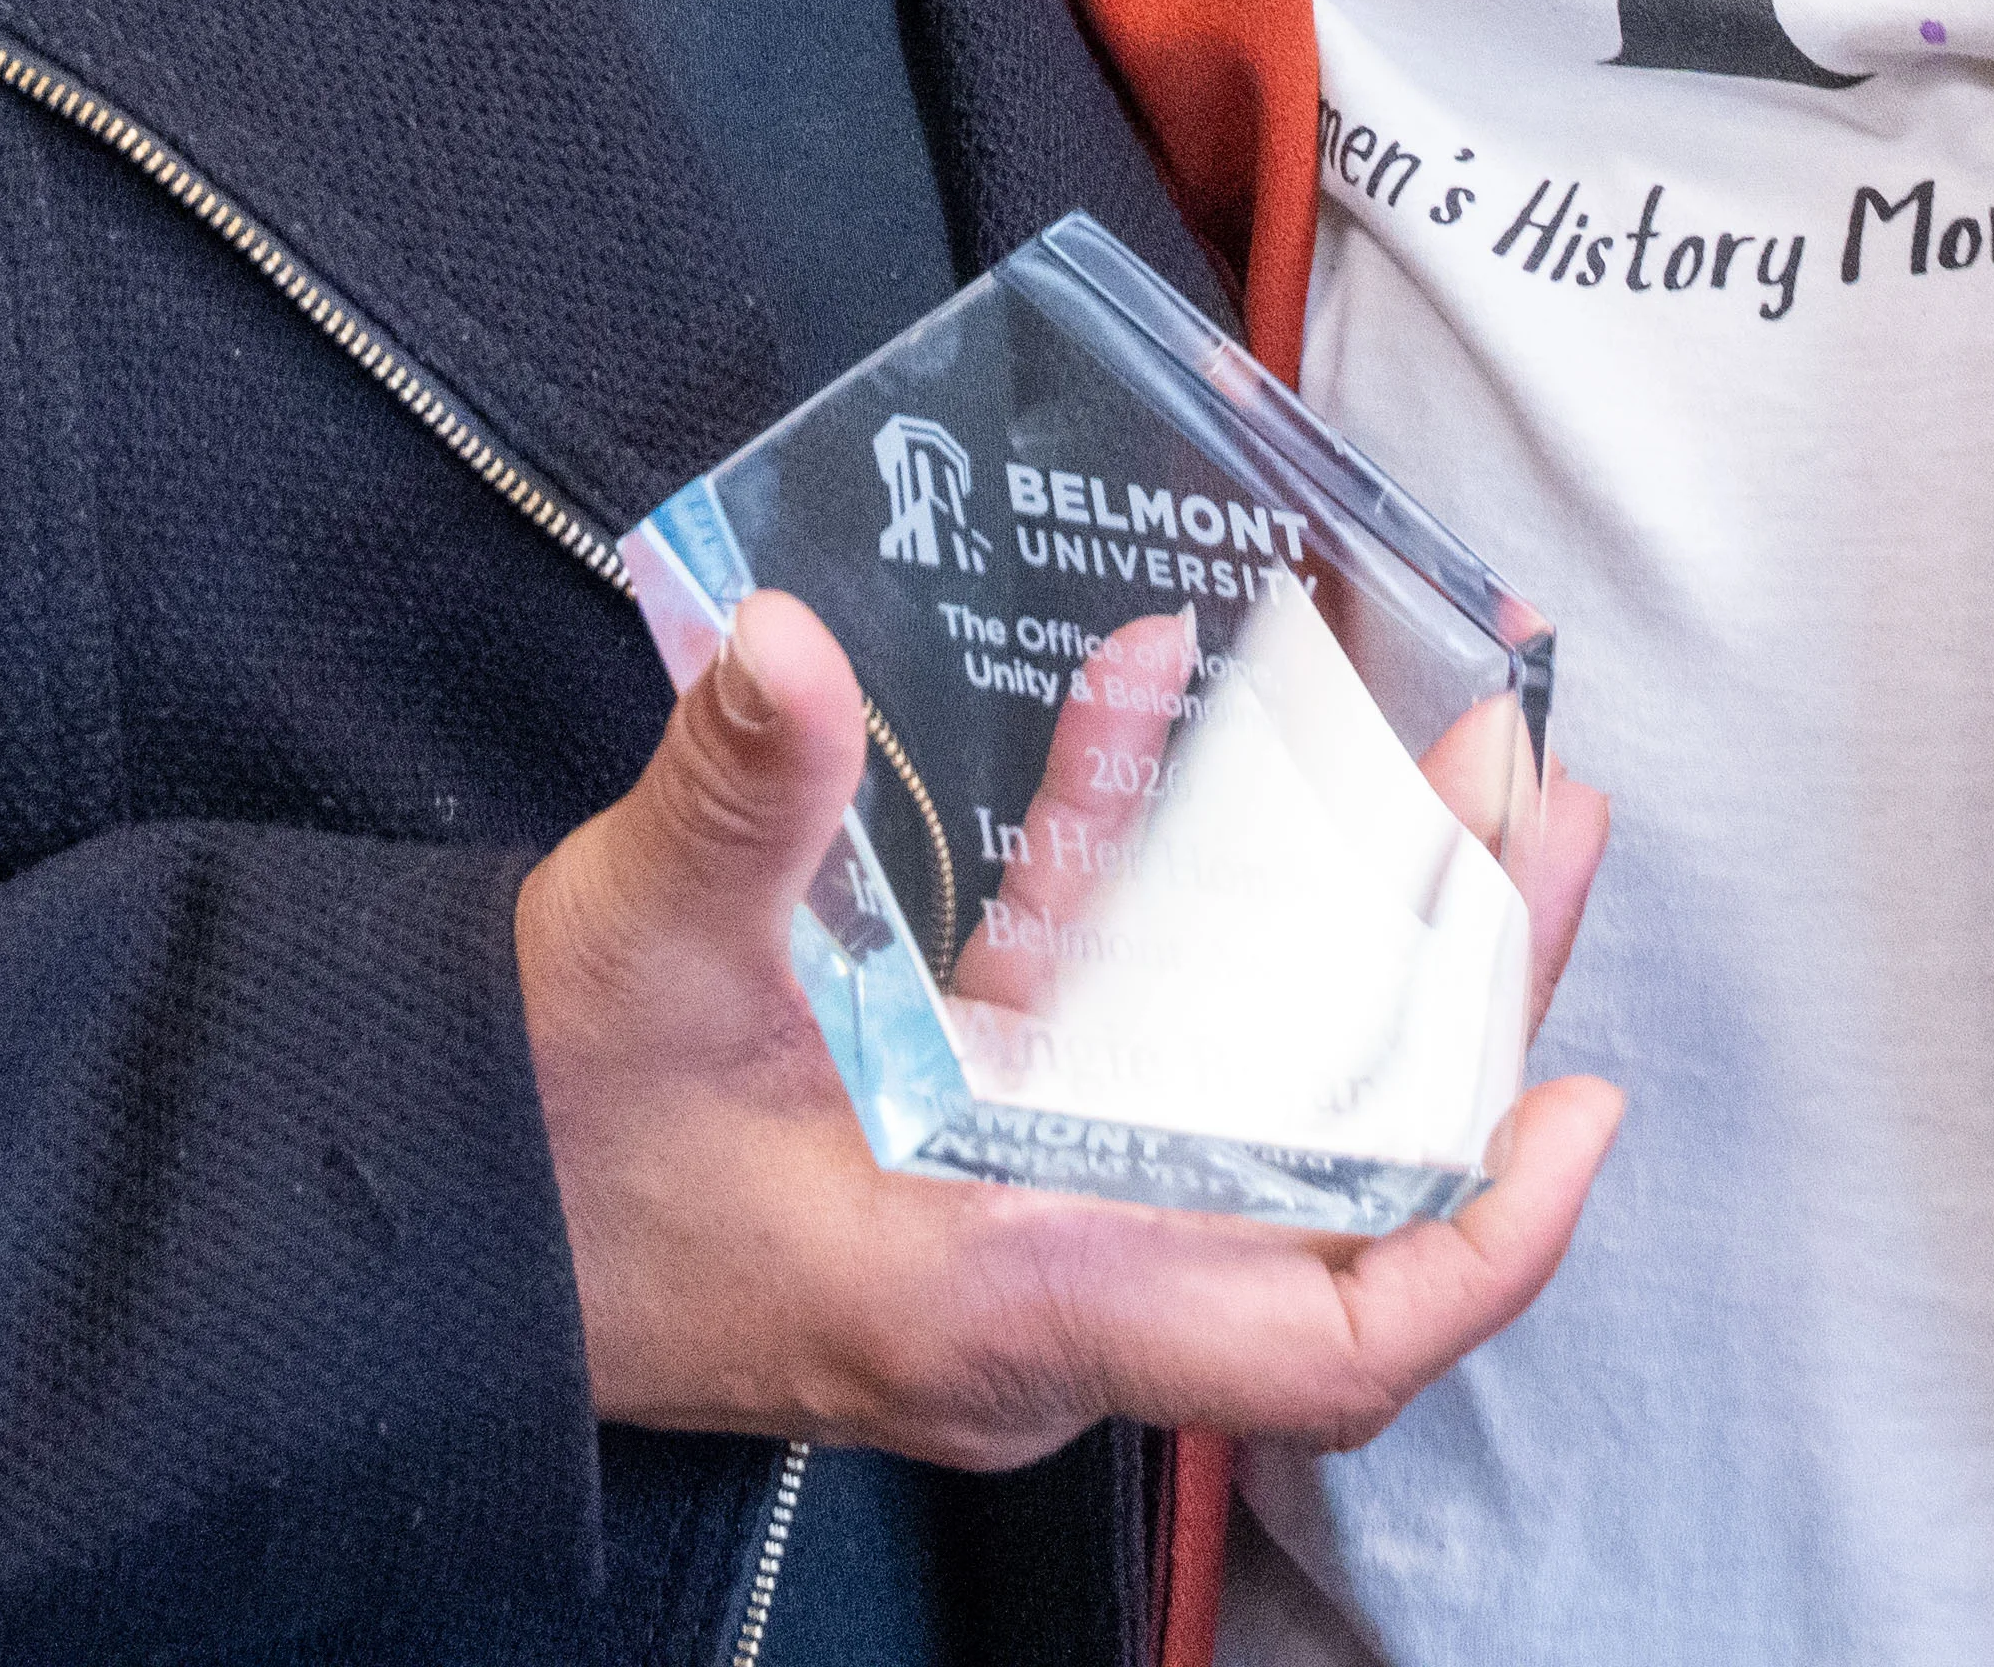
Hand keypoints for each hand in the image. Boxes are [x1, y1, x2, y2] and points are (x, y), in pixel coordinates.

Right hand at [523, 602, 1617, 1470]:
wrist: (414, 1215)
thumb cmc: (532, 1149)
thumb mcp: (636, 963)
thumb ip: (739, 807)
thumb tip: (785, 649)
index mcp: (1003, 1294)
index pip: (1320, 1344)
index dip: (1481, 1245)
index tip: (1579, 1105)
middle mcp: (1043, 1279)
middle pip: (1325, 1178)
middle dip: (1453, 998)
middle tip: (1531, 805)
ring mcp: (1008, 1211)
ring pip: (1241, 1083)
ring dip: (1342, 919)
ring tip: (1434, 750)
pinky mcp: (955, 1135)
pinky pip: (1100, 1014)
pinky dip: (1143, 868)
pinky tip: (1151, 699)